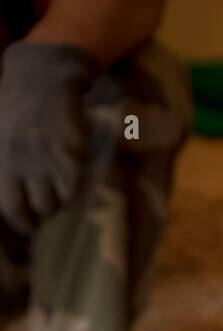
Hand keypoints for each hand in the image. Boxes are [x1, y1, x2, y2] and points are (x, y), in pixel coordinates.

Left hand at [0, 41, 99, 233]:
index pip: (11, 207)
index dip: (23, 222)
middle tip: (49, 206)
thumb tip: (9, 203)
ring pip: (59, 201)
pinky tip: (73, 177)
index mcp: (2, 158)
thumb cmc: (17, 108)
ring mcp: (46, 156)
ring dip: (61, 202)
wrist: (42, 75)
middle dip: (46, 213)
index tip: (31, 224)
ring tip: (60, 191)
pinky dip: (76, 188)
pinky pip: (76, 186)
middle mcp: (22, 160)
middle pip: (40, 208)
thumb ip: (4, 166)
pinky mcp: (69, 150)